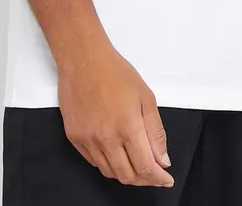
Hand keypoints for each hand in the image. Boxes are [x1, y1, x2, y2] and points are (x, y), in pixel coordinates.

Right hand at [57, 41, 173, 187]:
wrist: (83, 60)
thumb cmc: (116, 72)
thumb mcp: (146, 97)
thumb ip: (155, 132)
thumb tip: (162, 160)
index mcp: (127, 128)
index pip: (145, 167)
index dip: (158, 178)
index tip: (166, 180)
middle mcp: (106, 139)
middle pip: (127, 175)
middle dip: (144, 179)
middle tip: (154, 174)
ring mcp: (88, 141)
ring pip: (109, 172)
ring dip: (126, 173)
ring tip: (137, 165)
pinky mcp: (75, 138)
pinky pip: (94, 162)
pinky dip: (108, 164)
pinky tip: (117, 154)